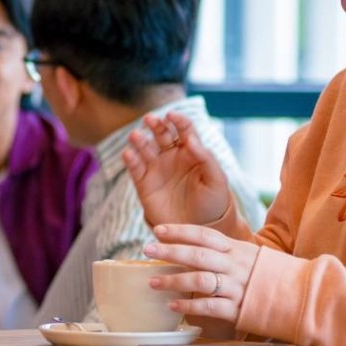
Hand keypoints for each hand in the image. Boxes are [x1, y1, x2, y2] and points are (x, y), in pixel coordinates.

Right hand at [123, 112, 232, 227]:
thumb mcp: (217, 181)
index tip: (171, 115)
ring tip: (135, 136)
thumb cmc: (213, 203)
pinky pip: (135, 169)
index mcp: (191, 152)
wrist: (199, 230)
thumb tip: (192, 140)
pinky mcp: (145, 184)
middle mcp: (172, 156)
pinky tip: (128, 153)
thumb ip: (207, 159)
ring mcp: (157, 169)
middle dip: (155, 125)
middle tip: (150, 120)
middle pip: (162, 134)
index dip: (178, 120)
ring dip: (139, 140)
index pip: (184, 129)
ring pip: (145, 148)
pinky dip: (130, 160)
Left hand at [141, 224, 261, 323]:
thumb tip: (194, 244)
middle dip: (170, 251)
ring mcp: (236, 287)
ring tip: (153, 282)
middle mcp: (234, 266)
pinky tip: (173, 305)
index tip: (158, 230)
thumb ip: (224, 249)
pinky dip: (189, 306)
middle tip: (146, 250)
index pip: (204, 235)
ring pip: (200, 280)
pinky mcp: (238, 309)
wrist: (299, 295)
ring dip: (174, 280)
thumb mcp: (248, 254)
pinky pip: (209, 306)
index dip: (180, 231)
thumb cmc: (268, 274)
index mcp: (236, 249)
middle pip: (197, 255)